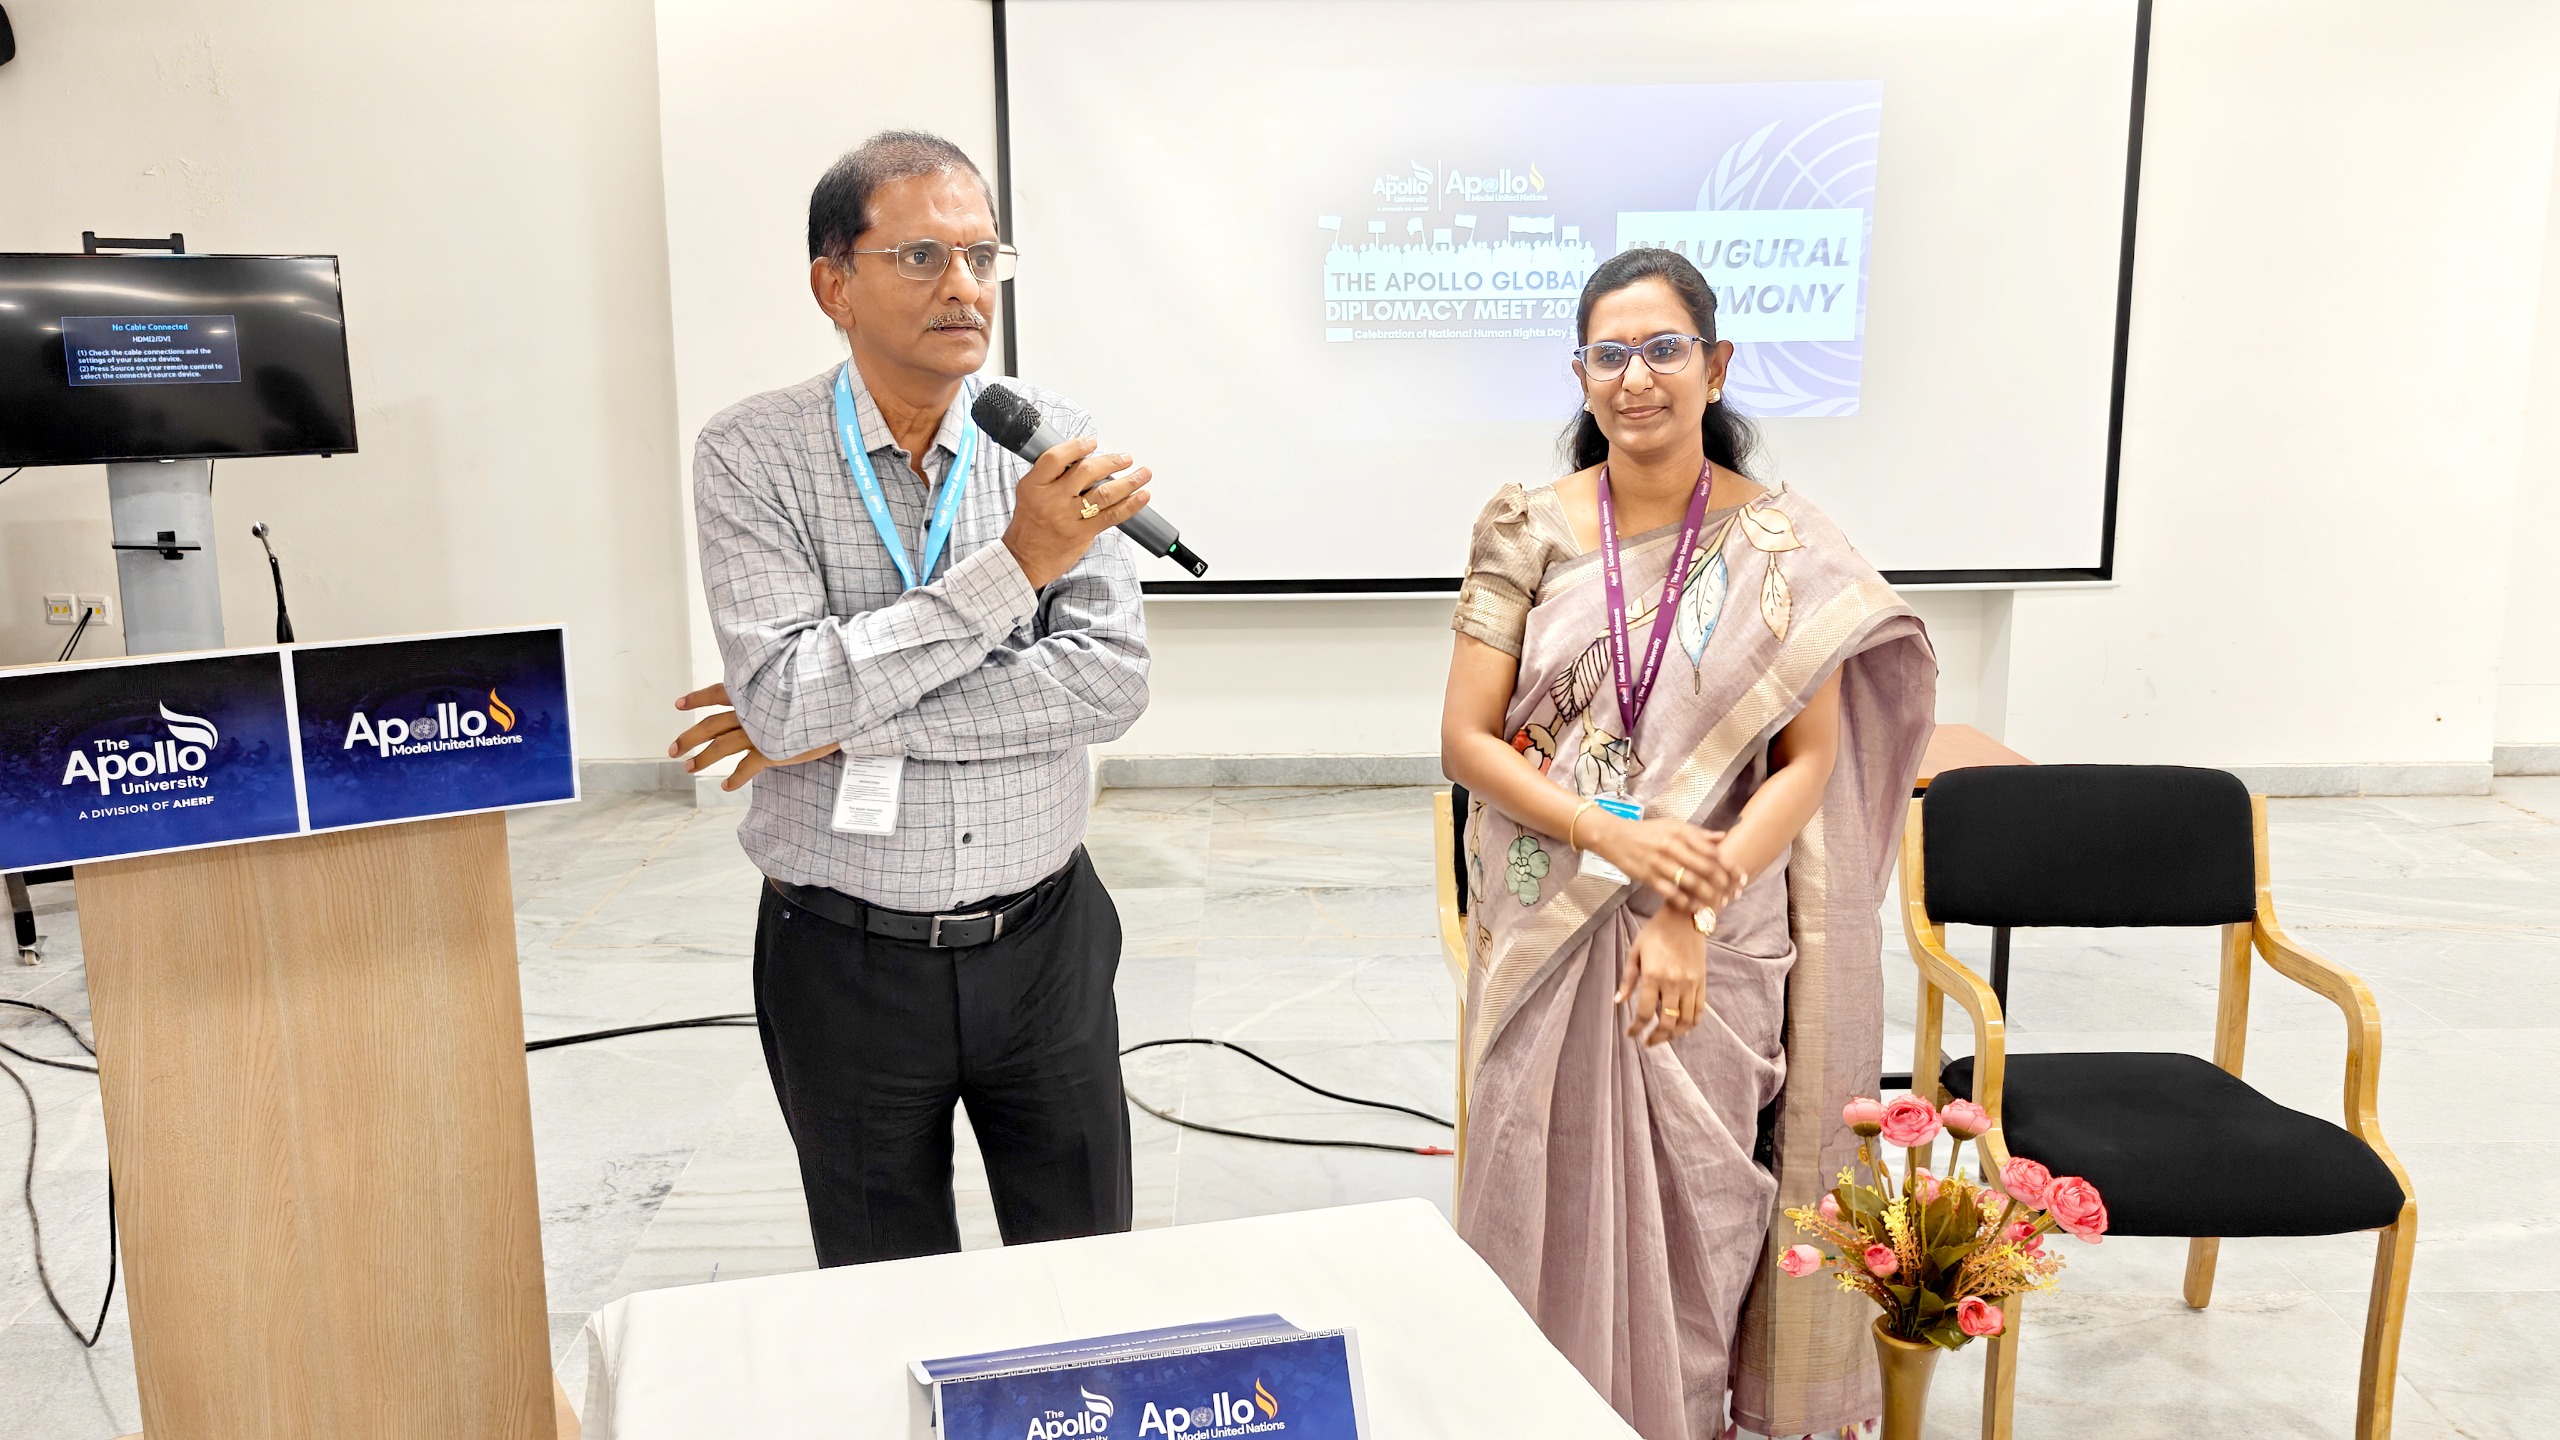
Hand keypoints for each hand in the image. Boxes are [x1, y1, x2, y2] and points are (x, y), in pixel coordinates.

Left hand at [668, 683, 838, 791]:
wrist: (836, 706)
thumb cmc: (817, 693)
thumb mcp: (790, 682)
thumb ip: (773, 688)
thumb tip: (766, 688)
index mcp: (752, 692)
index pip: (718, 692)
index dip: (697, 698)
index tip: (678, 704)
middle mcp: (749, 711)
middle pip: (710, 725)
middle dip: (689, 738)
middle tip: (672, 749)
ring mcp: (758, 732)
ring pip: (721, 747)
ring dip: (703, 759)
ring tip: (689, 768)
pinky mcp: (771, 751)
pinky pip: (746, 768)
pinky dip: (735, 779)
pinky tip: (726, 787)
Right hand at [1002, 435, 1152, 588]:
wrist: (1024, 560)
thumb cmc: (1029, 527)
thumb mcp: (1030, 494)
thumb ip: (1052, 478)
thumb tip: (1084, 462)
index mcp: (1034, 485)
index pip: (1055, 458)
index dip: (1077, 447)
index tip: (1092, 442)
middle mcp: (1051, 499)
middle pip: (1086, 472)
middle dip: (1111, 462)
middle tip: (1125, 458)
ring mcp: (1067, 517)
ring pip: (1104, 493)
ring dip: (1128, 481)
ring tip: (1142, 474)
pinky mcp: (1081, 533)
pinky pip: (1111, 516)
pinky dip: (1130, 505)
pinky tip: (1141, 496)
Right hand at [1590, 815, 1745, 914]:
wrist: (1615, 837)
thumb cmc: (1647, 832)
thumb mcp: (1673, 825)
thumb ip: (1698, 834)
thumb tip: (1723, 837)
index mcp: (1681, 833)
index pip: (1712, 851)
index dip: (1729, 866)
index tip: (1741, 878)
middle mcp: (1673, 846)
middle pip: (1705, 867)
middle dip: (1723, 884)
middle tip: (1733, 896)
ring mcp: (1661, 862)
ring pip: (1691, 882)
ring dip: (1707, 895)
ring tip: (1718, 904)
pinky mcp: (1648, 876)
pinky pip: (1671, 892)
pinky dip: (1685, 902)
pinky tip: (1694, 908)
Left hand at [1617, 906, 1706, 1044]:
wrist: (1684, 918)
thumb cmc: (1656, 932)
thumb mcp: (1635, 952)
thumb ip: (1628, 979)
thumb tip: (1619, 1002)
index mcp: (1653, 976)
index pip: (1644, 1013)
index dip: (1636, 1028)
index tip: (1631, 1034)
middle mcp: (1673, 983)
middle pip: (1666, 1022)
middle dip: (1656, 1037)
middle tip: (1648, 1041)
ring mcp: (1690, 984)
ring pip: (1685, 1021)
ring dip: (1673, 1034)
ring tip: (1664, 1037)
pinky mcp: (1702, 982)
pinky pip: (1699, 1011)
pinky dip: (1691, 1024)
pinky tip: (1682, 1028)